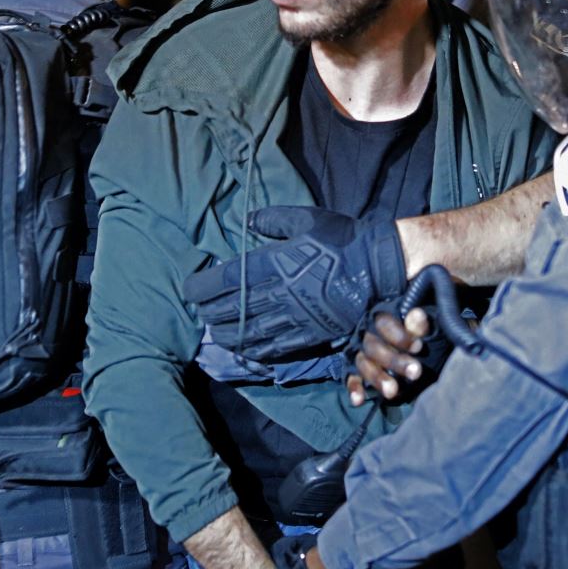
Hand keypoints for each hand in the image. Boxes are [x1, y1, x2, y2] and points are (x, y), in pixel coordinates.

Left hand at [183, 206, 406, 361]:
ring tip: (216, 334)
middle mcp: (280, 292)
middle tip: (200, 314)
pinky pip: (276, 346)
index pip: (228, 278)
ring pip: (251, 331)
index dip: (203, 287)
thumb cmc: (342, 239)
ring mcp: (295, 316)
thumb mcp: (306, 219)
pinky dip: (255, 349)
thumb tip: (247, 220)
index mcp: (276, 262)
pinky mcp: (310, 333)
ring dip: (228, 334)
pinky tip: (244, 349)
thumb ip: (273, 220)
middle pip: (234, 308)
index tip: (189, 289)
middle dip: (211, 313)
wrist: (378, 267)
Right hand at [347, 308, 432, 406]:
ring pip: (363, 364)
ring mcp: (358, 353)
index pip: (384, 324)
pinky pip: (350, 378)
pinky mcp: (352, 370)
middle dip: (395, 361)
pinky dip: (354, 389)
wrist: (396, 343)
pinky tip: (358, 400)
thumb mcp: (415, 327)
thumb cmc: (409, 334)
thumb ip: (416, 324)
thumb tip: (418, 315)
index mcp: (380, 318)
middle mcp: (366, 335)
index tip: (418, 347)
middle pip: (375, 347)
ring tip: (392, 391)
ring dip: (377, 378)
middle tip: (415, 372)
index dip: (400, 336)